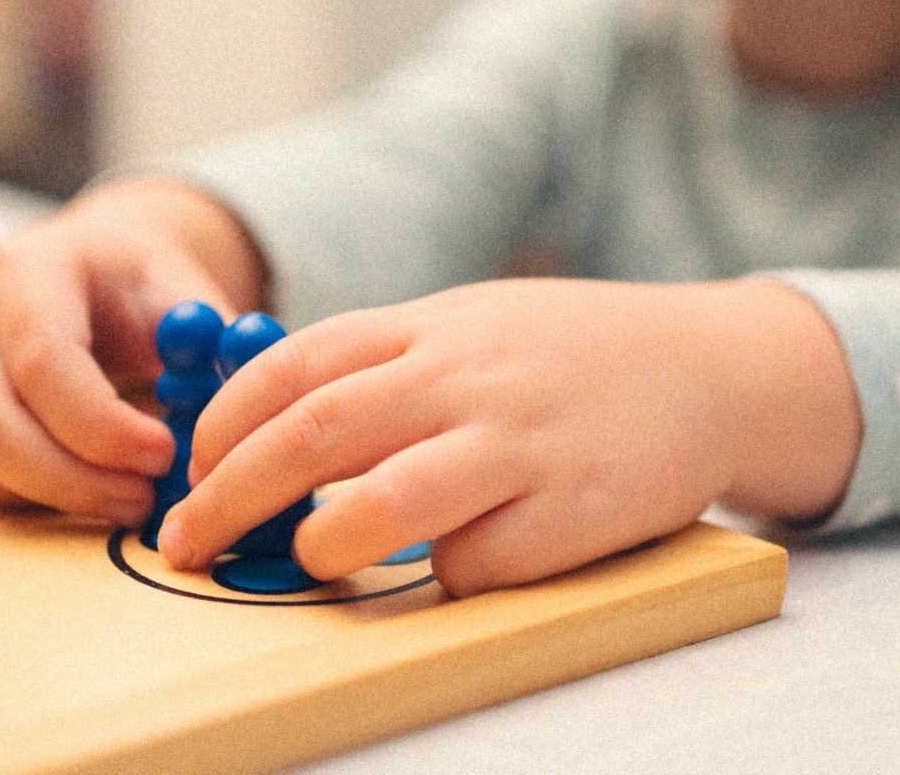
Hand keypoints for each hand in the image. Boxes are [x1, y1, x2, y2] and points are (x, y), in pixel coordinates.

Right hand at [0, 177, 264, 525]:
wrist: (81, 266)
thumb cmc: (134, 281)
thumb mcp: (176, 284)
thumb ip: (211, 334)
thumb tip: (244, 396)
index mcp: (25, 269)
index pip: (43, 361)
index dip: (102, 425)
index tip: (166, 454)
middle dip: (70, 477)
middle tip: (144, 502)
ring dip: (55, 496)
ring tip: (131, 500)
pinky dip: (36, 497)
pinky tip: (93, 487)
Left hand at [156, 277, 860, 595]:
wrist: (711, 365)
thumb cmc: (571, 355)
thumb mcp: (474, 324)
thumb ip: (385, 362)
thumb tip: (266, 423)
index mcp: (433, 325)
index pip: (294, 365)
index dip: (223, 425)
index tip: (189, 472)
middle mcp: (465, 375)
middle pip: (314, 433)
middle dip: (231, 495)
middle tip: (188, 542)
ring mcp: (519, 442)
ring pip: (385, 501)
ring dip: (324, 542)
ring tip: (308, 560)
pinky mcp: (571, 508)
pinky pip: (479, 560)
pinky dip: (446, 575)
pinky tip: (452, 568)